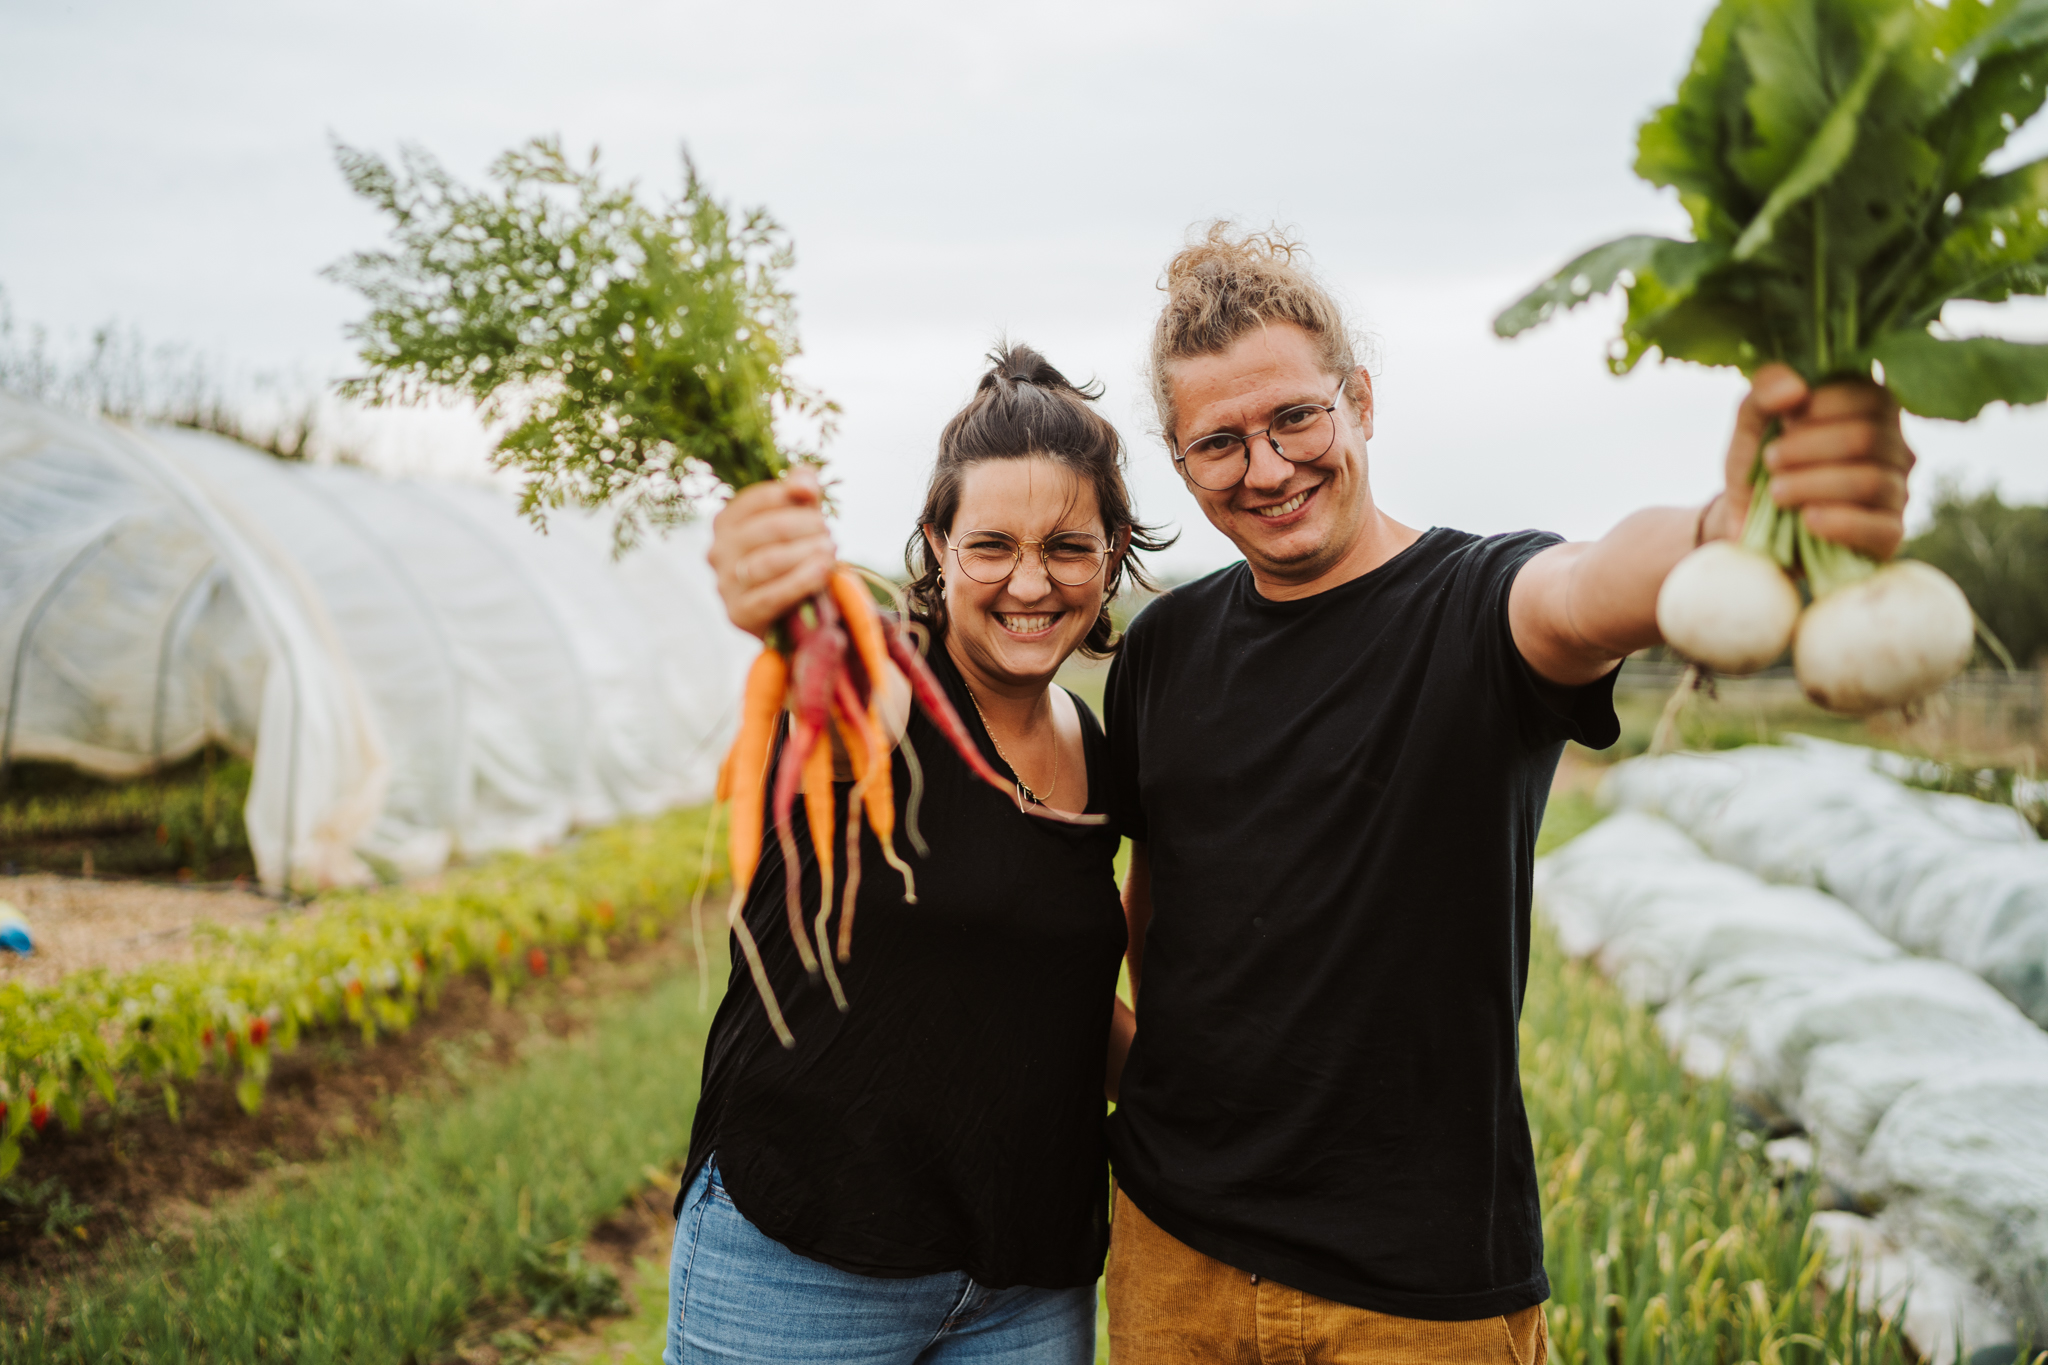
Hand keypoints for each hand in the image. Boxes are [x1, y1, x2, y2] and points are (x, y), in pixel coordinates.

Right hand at [707, 469, 838, 638]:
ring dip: (806, 553)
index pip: (757, 499)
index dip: (792, 499)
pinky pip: (770, 596)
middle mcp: (718, 551)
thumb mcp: (800, 519)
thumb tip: (804, 483)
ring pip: (767, 562)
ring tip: (830, 551)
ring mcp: (725, 584)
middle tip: (829, 533)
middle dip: (805, 527)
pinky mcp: (739, 614)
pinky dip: (801, 582)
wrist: (796, 611)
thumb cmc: (797, 555)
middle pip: (765, 530)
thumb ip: (802, 492)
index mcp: (726, 522)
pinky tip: (823, 572)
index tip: (816, 507)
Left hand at [1702, 362, 1913, 558]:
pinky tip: (1807, 520)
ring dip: (1812, 485)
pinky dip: (1839, 522)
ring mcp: (1897, 491)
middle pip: (1868, 437)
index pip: (1869, 395)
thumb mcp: (1751, 424)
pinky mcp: (1889, 535)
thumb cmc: (1760, 467)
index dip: (1820, 407)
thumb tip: (1796, 389)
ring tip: (1776, 492)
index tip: (1782, 423)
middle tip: (1770, 461)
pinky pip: (1880, 528)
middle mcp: (1895, 447)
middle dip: (1807, 448)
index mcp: (1871, 411)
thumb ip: (1764, 393)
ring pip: (1871, 480)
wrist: (1750, 528)